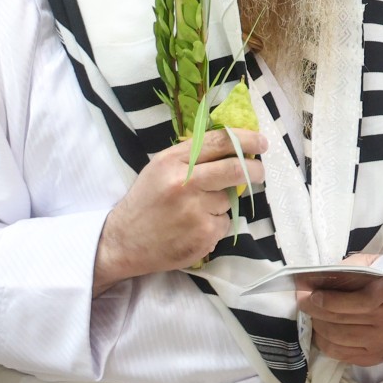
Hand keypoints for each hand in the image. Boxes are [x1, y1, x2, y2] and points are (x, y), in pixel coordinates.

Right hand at [94, 130, 267, 294]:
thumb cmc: (146, 201)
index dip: (247, 139)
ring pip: (229, 199)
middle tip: (260, 172)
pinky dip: (215, 225)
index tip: (262, 142)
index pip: (220, 141)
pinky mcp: (203, 235)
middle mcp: (184, 183)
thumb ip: (193, 156)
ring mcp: (195, 211)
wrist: (121, 243)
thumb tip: (236, 146)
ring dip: (221, 204)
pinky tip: (192, 229)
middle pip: (235, 169)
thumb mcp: (161, 168)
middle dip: (255, 169)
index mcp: (173, 161)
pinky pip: (224, 223)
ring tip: (195, 212)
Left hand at [297, 258, 382, 366]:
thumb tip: (317, 278)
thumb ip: (351, 268)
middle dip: (314, 310)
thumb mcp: (376, 265)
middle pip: (341, 320)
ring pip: (336, 338)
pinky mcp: (373, 358)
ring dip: (317, 325)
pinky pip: (338, 353)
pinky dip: (323, 341)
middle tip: (301, 301)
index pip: (360, 301)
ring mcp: (382, 342)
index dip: (331, 299)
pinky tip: (320, 330)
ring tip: (311, 314)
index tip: (312, 294)